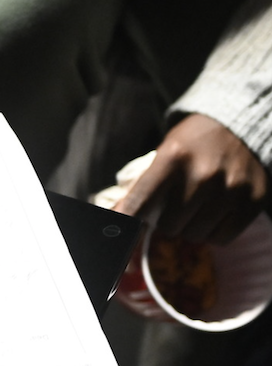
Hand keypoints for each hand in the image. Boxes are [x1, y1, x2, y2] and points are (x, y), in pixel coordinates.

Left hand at [115, 113, 268, 244]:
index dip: (127, 223)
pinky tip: (215, 212)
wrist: (238, 126)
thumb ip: (139, 189)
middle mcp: (203, 174)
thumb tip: (112, 219)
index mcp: (173, 158)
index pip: (141, 202)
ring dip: (190, 228)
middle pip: (169, 226)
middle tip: (177, 204)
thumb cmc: (191, 146)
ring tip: (197, 206)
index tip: (119, 236)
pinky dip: (213, 233)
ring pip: (194, 235)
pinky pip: (220, 239)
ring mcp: (231, 188)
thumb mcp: (162, 157)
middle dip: (167, 221)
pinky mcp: (252, 201)